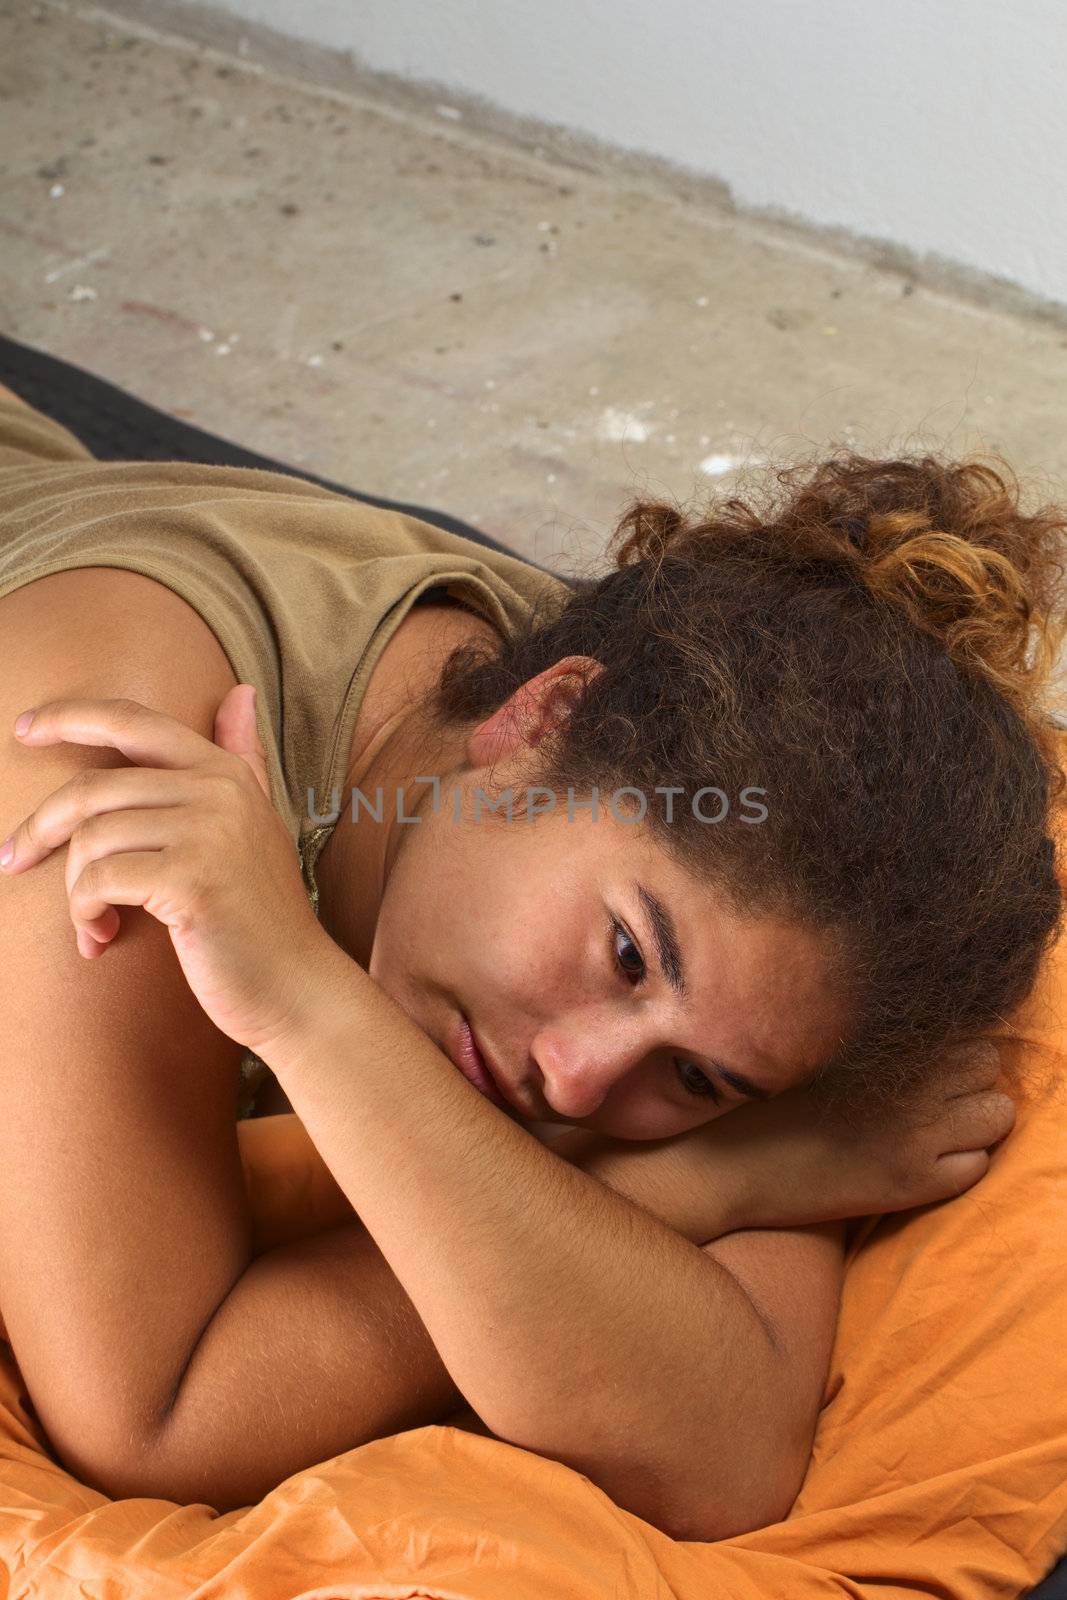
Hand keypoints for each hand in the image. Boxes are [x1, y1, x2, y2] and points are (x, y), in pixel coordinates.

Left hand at [0, 688, 330, 1054]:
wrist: (295, 985)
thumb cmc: (261, 914)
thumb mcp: (256, 824)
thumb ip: (242, 756)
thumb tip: (240, 691)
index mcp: (225, 772)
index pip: (135, 721)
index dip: (72, 717)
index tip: (24, 729)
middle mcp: (219, 791)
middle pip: (93, 788)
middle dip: (41, 829)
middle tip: (14, 860)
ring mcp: (209, 832)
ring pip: (91, 838)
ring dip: (73, 891)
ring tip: (93, 923)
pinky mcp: (191, 878)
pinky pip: (100, 881)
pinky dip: (85, 916)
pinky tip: (101, 940)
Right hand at [699, 1042, 1016, 1232]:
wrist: (723, 1163)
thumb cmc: (759, 1097)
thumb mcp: (811, 1043)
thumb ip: (869, 1033)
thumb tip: (925, 1025)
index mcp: (879, 1036)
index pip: (960, 1025)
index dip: (945, 1045)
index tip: (919, 1062)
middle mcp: (906, 1078)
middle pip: (986, 1062)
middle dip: (966, 1076)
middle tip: (927, 1095)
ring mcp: (914, 1132)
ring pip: (998, 1113)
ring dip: (974, 1119)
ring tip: (929, 1128)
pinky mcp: (911, 1181)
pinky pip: (978, 1165)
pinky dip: (958, 1164)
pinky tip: (915, 1162)